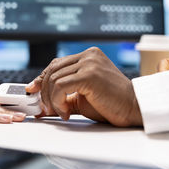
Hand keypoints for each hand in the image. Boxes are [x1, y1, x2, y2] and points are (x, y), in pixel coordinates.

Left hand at [26, 47, 142, 126]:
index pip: (56, 64)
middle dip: (44, 92)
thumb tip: (40, 101)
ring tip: (61, 113)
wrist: (135, 109)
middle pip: (52, 70)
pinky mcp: (90, 75)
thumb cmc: (111, 104)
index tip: (33, 90)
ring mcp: (90, 63)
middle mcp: (88, 55)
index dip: (42, 78)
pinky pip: (61, 86)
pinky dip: (58, 102)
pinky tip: (66, 113)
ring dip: (52, 100)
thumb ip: (63, 93)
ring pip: (54, 79)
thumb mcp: (82, 96)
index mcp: (88, 55)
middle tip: (46, 109)